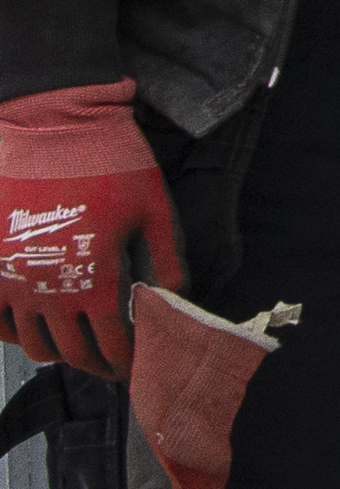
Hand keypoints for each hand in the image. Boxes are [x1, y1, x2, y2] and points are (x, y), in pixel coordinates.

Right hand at [0, 80, 180, 381]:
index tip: (137, 365)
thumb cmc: (109, 160)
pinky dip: (16, 334)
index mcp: (94, 279)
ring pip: (31, 344)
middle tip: (112, 364)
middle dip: (96, 364)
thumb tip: (175, 300)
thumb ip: (165, 259)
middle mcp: (48, 290)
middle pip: (70, 352)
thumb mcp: (152, 206)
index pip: (112, 342)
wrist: (50, 122)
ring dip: (58, 352)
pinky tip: (35, 327)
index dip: (126, 360)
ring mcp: (10, 281)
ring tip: (77, 346)